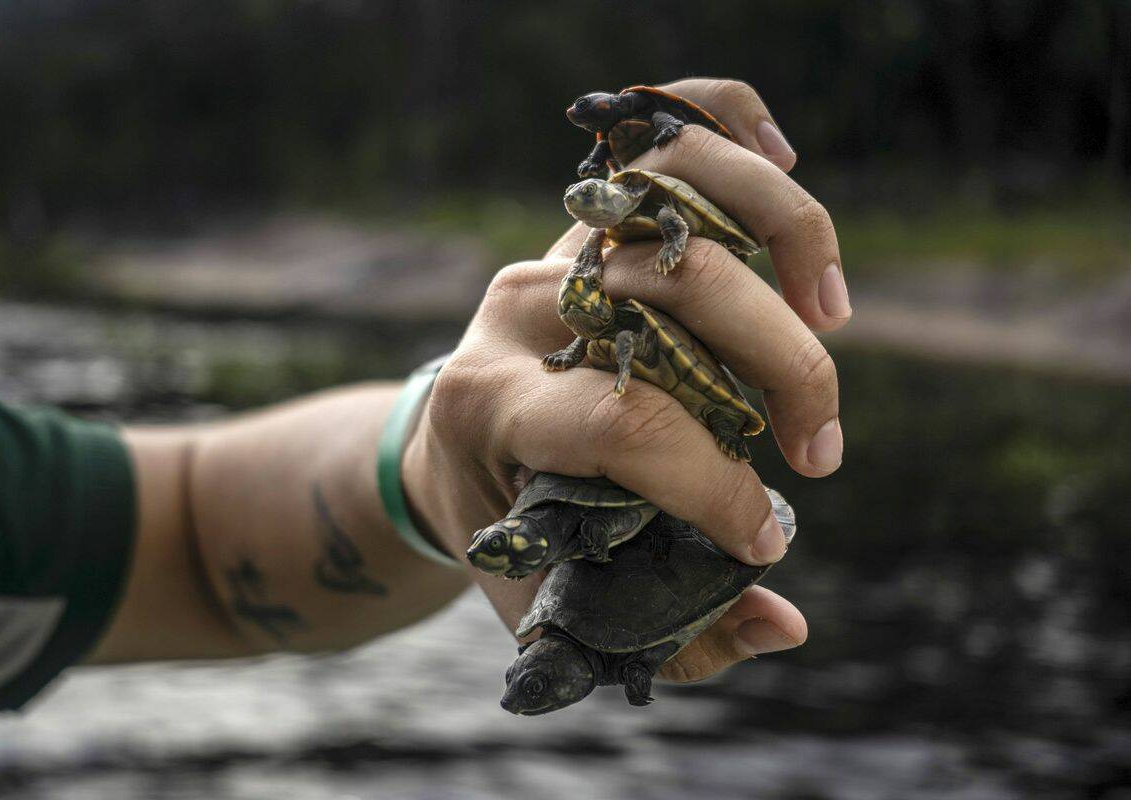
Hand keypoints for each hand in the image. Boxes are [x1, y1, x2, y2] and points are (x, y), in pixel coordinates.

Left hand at [403, 78, 846, 682]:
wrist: (440, 452)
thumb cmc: (502, 532)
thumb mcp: (556, 599)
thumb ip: (668, 630)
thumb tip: (786, 622)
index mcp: (494, 408)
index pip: (629, 425)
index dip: (718, 486)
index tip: (763, 536)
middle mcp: (518, 314)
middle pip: (678, 299)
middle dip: (782, 375)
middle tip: (817, 450)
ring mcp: (550, 259)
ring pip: (681, 199)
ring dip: (785, 244)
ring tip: (830, 320)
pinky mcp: (583, 232)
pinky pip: (665, 151)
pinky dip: (734, 137)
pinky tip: (786, 159)